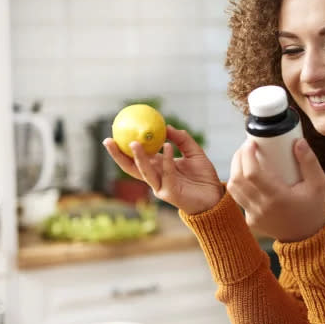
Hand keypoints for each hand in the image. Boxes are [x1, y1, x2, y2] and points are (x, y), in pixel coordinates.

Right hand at [103, 126, 223, 214]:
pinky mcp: (171, 193)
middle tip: (109, 140)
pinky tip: (166, 146)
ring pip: (145, 172)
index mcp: (157, 167)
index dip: (123, 148)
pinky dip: (166, 159)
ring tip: (134, 143)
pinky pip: (167, 174)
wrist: (215, 196)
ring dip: (138, 158)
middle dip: (117, 156)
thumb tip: (167, 127)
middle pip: (131, 167)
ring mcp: (161, 186)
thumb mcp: (194, 152)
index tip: (113, 134)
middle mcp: (155, 177)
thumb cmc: (203, 176)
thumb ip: (181, 139)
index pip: (135, 158)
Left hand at [227, 138, 324, 241]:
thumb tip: (298, 141)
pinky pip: (239, 199)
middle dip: (238, 158)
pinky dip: (241, 185)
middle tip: (247, 147)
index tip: (251, 143)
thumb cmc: (314, 209)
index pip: (252, 173)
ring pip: (234, 189)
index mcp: (278, 198)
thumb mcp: (319, 184)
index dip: (247, 155)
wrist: (309, 239)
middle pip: (237, 178)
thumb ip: (309, 161)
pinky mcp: (251, 220)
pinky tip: (251, 177)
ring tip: (245, 159)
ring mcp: (254, 216)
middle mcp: (262, 208)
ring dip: (235, 170)